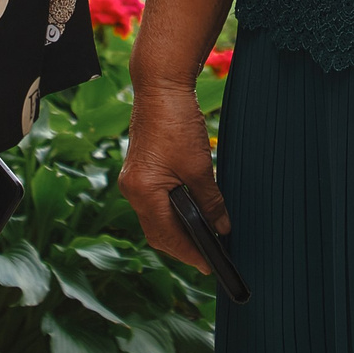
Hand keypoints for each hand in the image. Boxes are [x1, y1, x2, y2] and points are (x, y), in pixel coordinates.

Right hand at [121, 83, 227, 272]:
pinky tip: (190, 214)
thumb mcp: (199, 167)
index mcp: (142, 191)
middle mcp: (131, 189)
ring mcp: (133, 180)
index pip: (166, 236)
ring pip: (155, 219)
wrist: (160, 87)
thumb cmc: (175, 122)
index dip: (189, 252)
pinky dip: (172, 213)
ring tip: (203, 239)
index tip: (209, 264)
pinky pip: (154, 203)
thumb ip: (210, 202)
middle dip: (182, 246)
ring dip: (177, 230)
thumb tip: (222, 227)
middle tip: (208, 256)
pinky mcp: (139, 171)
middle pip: (157, 232)